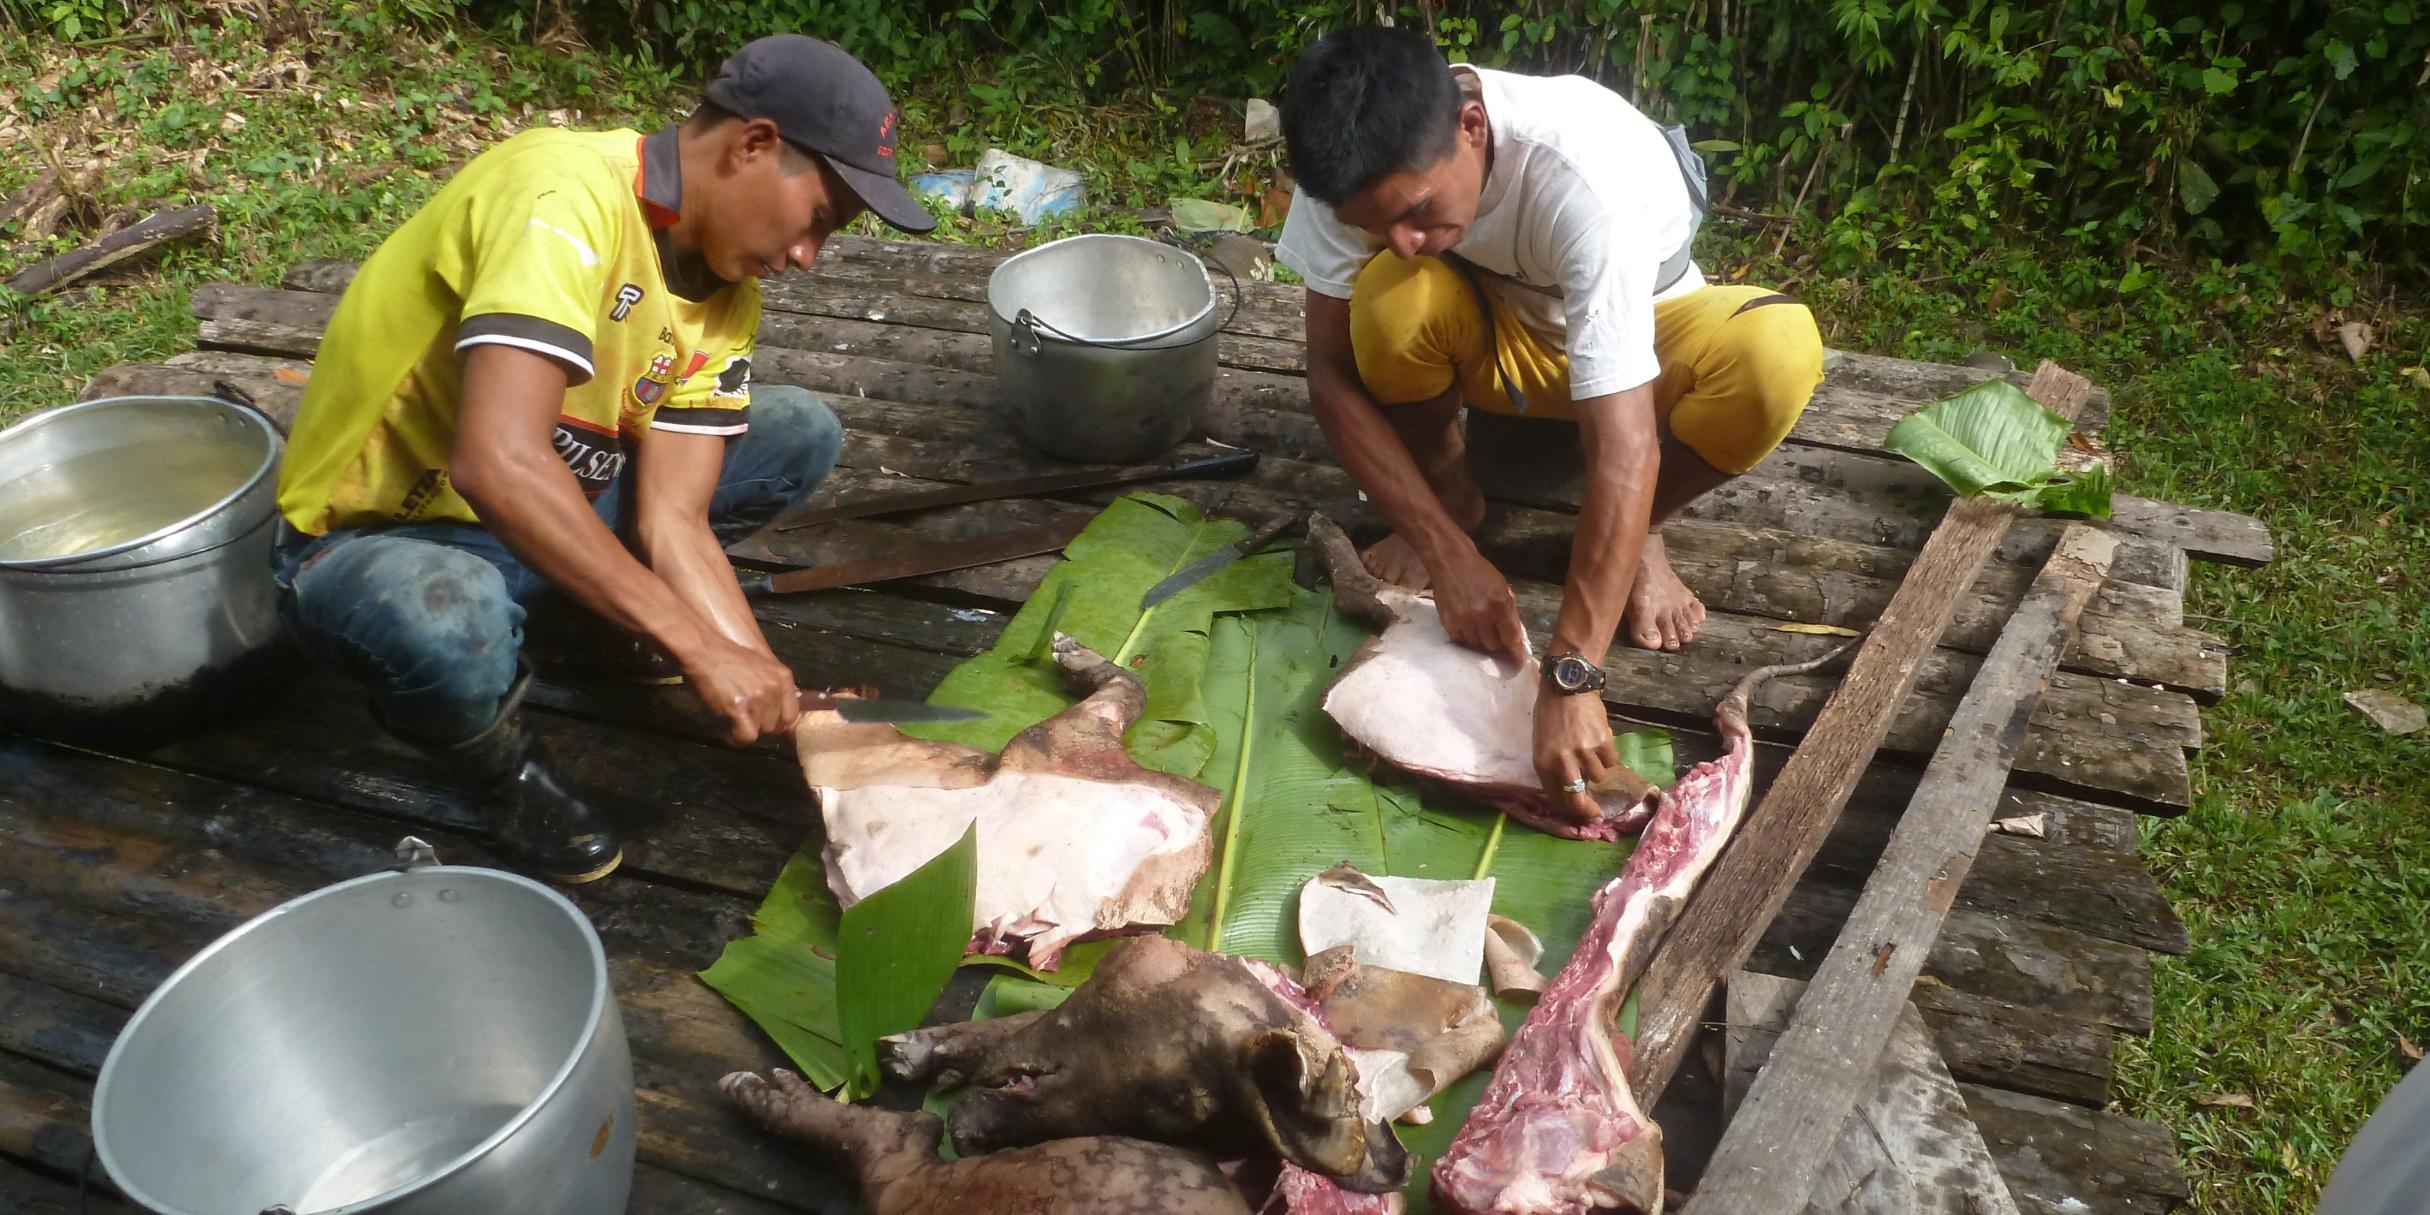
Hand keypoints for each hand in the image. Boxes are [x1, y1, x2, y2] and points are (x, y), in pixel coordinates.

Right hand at [681, 635, 801, 745]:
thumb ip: (774, 687)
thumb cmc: (726, 657)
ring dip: (745, 729)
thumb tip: (781, 714)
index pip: (791, 715)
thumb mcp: (761, 667)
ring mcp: (757, 698)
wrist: (703, 649)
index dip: (776, 722)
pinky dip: (736, 737)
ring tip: (731, 715)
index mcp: (783, 677)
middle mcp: (774, 688)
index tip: (763, 720)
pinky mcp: (738, 707)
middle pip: (774, 726)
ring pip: (759, 732)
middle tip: (742, 714)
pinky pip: (745, 737)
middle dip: (758, 724)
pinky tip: (728, 727)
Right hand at [1432, 549, 1530, 665]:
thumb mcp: (1503, 588)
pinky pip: (1461, 642)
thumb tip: (1514, 636)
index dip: (1516, 651)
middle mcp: (1482, 616)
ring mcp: (1464, 621)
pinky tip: (1469, 629)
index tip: (1518, 660)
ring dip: (1482, 642)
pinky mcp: (1449, 624)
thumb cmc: (1480, 573)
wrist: (1451, 562)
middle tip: (1497, 638)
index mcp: (1500, 605)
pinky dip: (1468, 639)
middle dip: (1498, 645)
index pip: (1511, 638)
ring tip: (1482, 631)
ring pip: (1477, 646)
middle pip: (1494, 646)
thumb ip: (1509, 612)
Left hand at [1534, 690, 1621, 824]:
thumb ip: (1554, 766)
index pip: (1556, 797)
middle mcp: (1562, 762)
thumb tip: (1571, 788)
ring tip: (1592, 752)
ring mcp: (1584, 753)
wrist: (1567, 687)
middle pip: (1577, 798)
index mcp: (1543, 763)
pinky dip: (1609, 756)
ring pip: (1598, 777)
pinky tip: (1601, 742)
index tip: (1580, 813)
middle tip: (1598, 813)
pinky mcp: (1603, 743)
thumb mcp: (1542, 743)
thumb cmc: (1550, 714)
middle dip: (1588, 810)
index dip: (1569, 809)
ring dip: (1598, 769)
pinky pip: (1612, 761)